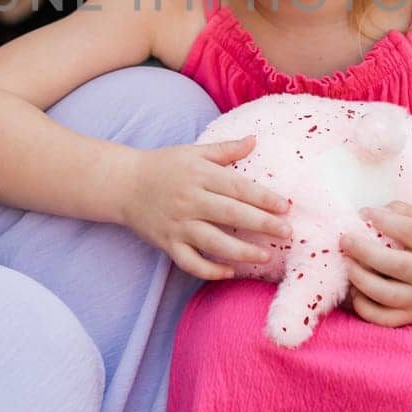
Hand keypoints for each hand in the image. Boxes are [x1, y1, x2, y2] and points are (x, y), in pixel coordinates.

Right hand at [120, 137, 292, 280]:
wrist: (123, 183)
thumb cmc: (164, 165)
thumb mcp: (193, 152)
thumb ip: (225, 149)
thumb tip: (254, 140)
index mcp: (198, 174)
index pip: (237, 187)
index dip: (263, 197)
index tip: (285, 206)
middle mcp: (189, 200)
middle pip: (230, 214)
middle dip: (261, 224)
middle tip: (287, 232)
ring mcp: (177, 224)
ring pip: (213, 242)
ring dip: (241, 251)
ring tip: (266, 256)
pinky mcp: (167, 243)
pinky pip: (190, 262)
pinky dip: (209, 270)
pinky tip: (230, 271)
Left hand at [340, 201, 411, 327]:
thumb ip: (402, 212)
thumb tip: (371, 213)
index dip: (385, 220)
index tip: (364, 213)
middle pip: (397, 265)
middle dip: (365, 251)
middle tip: (345, 240)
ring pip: (386, 294)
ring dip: (360, 277)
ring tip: (346, 262)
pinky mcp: (407, 319)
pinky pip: (380, 317)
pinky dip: (362, 304)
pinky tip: (354, 288)